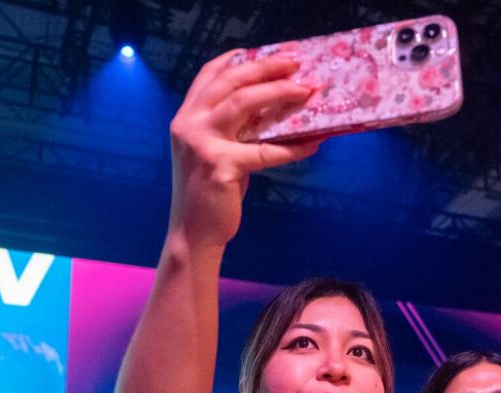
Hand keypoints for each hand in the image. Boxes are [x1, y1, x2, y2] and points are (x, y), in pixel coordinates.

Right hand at [167, 50, 324, 249]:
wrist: (194, 233)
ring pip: (244, 103)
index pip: (209, 75)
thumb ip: (233, 129)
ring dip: (280, 93)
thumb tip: (275, 110)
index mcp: (186, 117)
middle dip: (267, 67)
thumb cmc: (210, 194)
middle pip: (231, 81)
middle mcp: (189, 124)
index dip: (237, 58)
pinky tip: (313, 144)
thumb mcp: (216, 152)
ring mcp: (202, 144)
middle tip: (297, 64)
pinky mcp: (221, 167)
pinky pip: (265, 151)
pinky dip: (293, 147)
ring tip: (307, 90)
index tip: (266, 50)